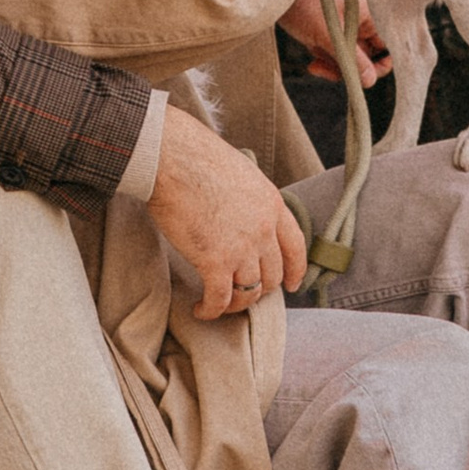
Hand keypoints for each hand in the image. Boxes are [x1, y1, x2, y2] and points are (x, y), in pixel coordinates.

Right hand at [149, 106, 306, 319]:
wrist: (173, 159)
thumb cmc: (197, 158)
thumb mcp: (241, 173)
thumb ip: (250, 199)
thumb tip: (240, 213)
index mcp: (272, 204)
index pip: (295, 246)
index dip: (295, 270)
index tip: (291, 284)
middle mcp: (263, 229)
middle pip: (272, 275)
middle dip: (259, 289)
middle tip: (242, 292)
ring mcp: (242, 248)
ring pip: (249, 292)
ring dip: (234, 304)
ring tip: (218, 304)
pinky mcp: (215, 262)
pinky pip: (220, 299)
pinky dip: (211, 310)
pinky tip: (199, 309)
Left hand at [278, 0, 389, 84]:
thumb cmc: (305, 1)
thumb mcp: (330, 36)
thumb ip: (353, 60)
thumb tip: (371, 82)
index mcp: (367, 15)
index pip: (385, 48)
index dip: (376, 67)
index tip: (357, 78)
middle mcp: (356, 18)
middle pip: (363, 55)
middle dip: (345, 67)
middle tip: (323, 68)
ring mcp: (339, 21)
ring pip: (343, 53)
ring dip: (330, 61)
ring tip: (313, 61)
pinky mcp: (322, 24)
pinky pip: (328, 46)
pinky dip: (319, 52)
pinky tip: (309, 48)